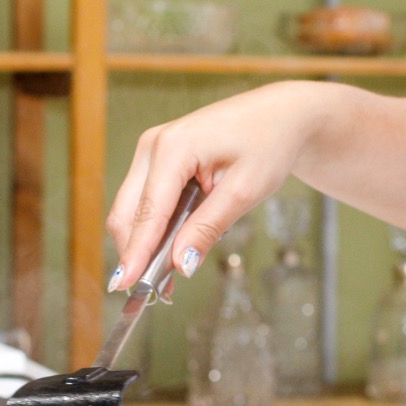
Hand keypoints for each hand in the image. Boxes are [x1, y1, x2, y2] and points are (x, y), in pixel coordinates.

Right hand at [105, 82, 334, 289]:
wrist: (279, 114)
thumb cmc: (268, 143)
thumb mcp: (245, 190)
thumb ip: (208, 227)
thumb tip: (180, 264)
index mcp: (174, 147)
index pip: (148, 212)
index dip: (136, 253)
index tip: (127, 286)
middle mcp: (153, 145)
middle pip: (127, 212)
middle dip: (136, 253)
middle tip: (154, 291)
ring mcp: (151, 149)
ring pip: (130, 209)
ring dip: (143, 243)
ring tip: (168, 277)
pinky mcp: (156, 158)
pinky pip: (144, 200)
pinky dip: (152, 228)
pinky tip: (171, 250)